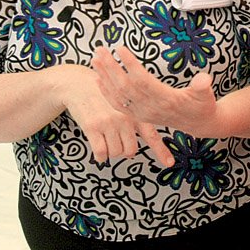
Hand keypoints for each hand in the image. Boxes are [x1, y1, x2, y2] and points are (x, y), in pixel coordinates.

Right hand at [58, 64, 173, 165]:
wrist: (80, 86)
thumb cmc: (105, 99)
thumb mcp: (125, 105)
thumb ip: (135, 122)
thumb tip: (138, 147)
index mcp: (136, 113)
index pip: (152, 135)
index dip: (162, 151)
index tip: (170, 163)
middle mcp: (125, 118)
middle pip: (130, 151)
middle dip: (123, 150)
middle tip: (115, 139)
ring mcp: (109, 122)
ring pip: (115, 153)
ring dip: (110, 151)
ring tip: (105, 136)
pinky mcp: (93, 126)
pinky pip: (101, 153)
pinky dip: (99, 155)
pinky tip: (97, 143)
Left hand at [92, 46, 222, 137]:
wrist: (199, 123)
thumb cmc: (202, 105)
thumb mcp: (206, 95)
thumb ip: (203, 86)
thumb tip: (204, 78)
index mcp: (165, 99)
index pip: (142, 80)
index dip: (130, 64)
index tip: (120, 48)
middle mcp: (150, 107)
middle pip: (125, 86)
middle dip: (110, 67)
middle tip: (100, 49)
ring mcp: (142, 112)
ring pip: (118, 94)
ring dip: (105, 76)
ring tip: (95, 59)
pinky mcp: (139, 114)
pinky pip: (118, 104)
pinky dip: (107, 91)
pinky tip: (98, 79)